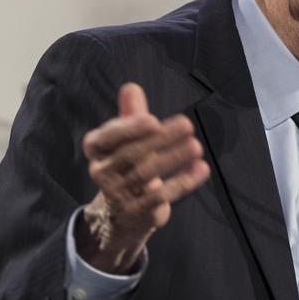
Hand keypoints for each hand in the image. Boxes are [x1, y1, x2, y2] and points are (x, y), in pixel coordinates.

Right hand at [77, 83, 210, 273]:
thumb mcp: (127, 139)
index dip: (128, 129)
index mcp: (96, 150)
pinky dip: (184, 181)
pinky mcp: (137, 212)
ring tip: (196, 145)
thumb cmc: (128, 164)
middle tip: (188, 124)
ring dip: (174, 158)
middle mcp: (101, 172)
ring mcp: (118, 194)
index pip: (106, 138)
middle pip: (131, 154)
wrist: (122, 212)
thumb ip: (131, 115)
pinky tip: (202, 168)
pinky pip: (162, 196)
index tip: (153, 120)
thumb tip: (131, 87)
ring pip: (146, 175)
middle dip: (160, 139)